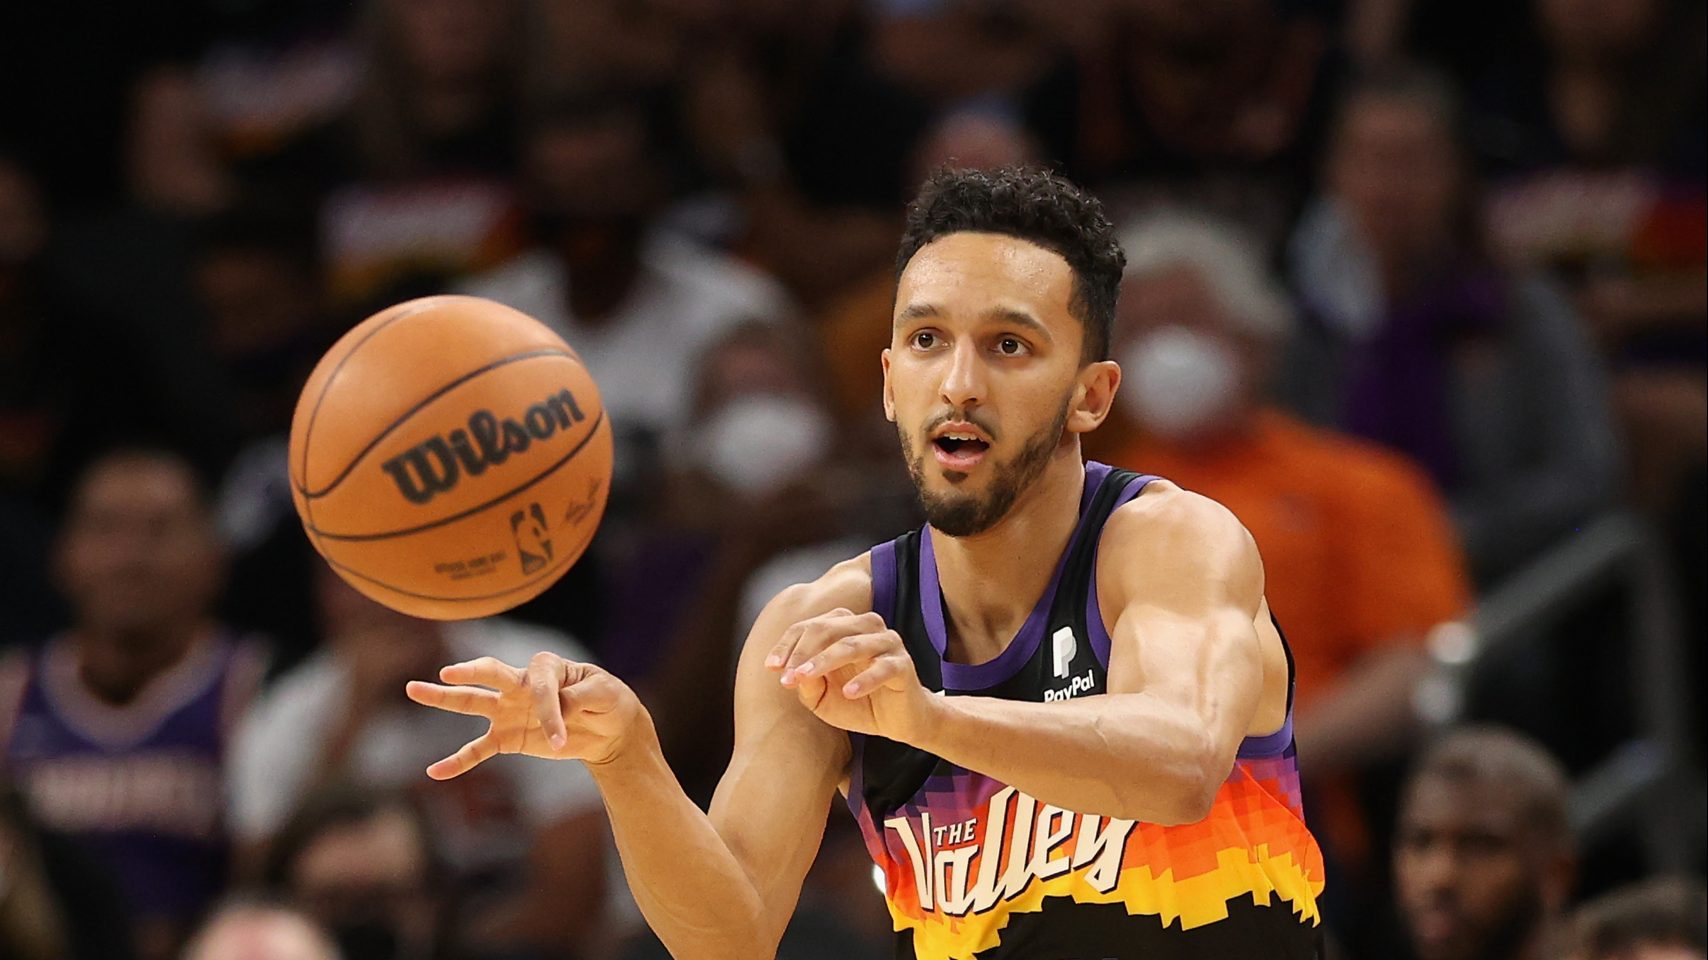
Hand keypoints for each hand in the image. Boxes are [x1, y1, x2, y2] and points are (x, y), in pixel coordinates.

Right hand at [405, 653, 651, 778]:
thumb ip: (584, 695)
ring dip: (443, 697)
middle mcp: (521, 685)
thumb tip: (562, 706)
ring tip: (413, 690)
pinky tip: (435, 772)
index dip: (549, 711)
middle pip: (489, 674)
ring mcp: (509, 711)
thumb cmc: (608, 701)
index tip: (562, 737)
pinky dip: (457, 762)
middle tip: (448, 672)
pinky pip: (477, 750)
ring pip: (472, 702)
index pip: (538, 685)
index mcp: (546, 668)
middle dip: (469, 672)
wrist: (608, 728)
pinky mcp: (507, 738)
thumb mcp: (606, 694)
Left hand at [767, 609, 936, 742]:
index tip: (771, 668)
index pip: (809, 627)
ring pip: (851, 643)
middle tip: (788, 677)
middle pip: (827, 628)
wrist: (898, 722)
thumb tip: (793, 674)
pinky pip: (883, 667)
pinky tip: (849, 692)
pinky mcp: (903, 664)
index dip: (787, 645)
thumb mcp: (822, 698)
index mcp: (843, 627)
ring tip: (806, 677)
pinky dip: (865, 678)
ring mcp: (886, 643)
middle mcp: (865, 627)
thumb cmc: (857, 703)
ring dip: (825, 660)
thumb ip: (807, 684)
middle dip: (802, 652)